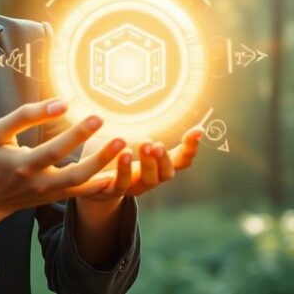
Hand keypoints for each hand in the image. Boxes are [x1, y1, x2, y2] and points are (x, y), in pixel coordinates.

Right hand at [0, 100, 126, 240]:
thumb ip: (24, 116)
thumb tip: (60, 103)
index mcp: (22, 165)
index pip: (49, 149)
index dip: (67, 131)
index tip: (72, 105)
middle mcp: (38, 182)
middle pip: (71, 171)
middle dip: (93, 151)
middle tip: (106, 124)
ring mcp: (50, 192)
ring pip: (80, 182)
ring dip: (102, 164)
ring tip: (121, 143)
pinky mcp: (57, 196)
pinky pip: (83, 191)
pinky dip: (100, 182)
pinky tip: (117, 168)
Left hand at [79, 126, 205, 201]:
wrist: (95, 184)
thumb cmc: (121, 159)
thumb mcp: (138, 145)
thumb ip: (150, 129)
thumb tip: (164, 103)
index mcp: (159, 167)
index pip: (182, 160)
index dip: (191, 148)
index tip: (198, 131)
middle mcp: (151, 179)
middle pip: (166, 174)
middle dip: (164, 158)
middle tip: (157, 143)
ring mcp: (134, 187)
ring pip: (147, 181)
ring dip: (147, 164)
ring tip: (144, 144)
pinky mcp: (113, 191)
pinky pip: (120, 185)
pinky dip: (122, 170)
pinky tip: (121, 155)